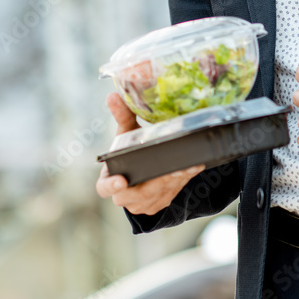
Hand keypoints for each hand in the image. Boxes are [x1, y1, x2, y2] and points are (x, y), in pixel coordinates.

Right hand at [95, 92, 204, 215]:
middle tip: (172, 169)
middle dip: (157, 181)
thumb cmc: (128, 152)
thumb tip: (113, 95)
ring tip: (189, 164)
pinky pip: (173, 192)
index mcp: (109, 181)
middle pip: (140, 193)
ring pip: (160, 193)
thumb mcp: (124, 135)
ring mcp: (144, 203)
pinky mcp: (161, 203)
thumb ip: (121, 117)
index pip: (105, 188)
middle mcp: (125, 197)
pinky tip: (194, 166)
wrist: (140, 173)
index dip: (111, 186)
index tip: (121, 180)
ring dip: (176, 179)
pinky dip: (184, 179)